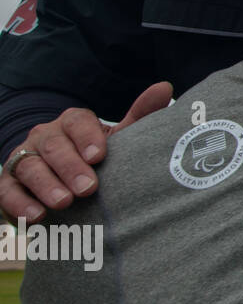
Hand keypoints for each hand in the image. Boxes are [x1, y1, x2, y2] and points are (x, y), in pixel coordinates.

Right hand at [0, 82, 171, 224]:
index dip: (87, 137)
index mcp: (71, 123)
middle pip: (54, 146)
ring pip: (30, 167)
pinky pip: (7, 191)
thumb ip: (139, 116)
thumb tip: (165, 87)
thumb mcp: (119, 139)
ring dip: (46, 185)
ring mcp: (23, 159)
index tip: (100, 156)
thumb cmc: (97, 159)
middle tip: (88, 188)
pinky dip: (20, 203)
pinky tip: (36, 216)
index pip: (76, 121)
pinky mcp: (7, 184)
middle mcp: (45, 137)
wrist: (65, 182)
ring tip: (64, 203)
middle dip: (71, 167)